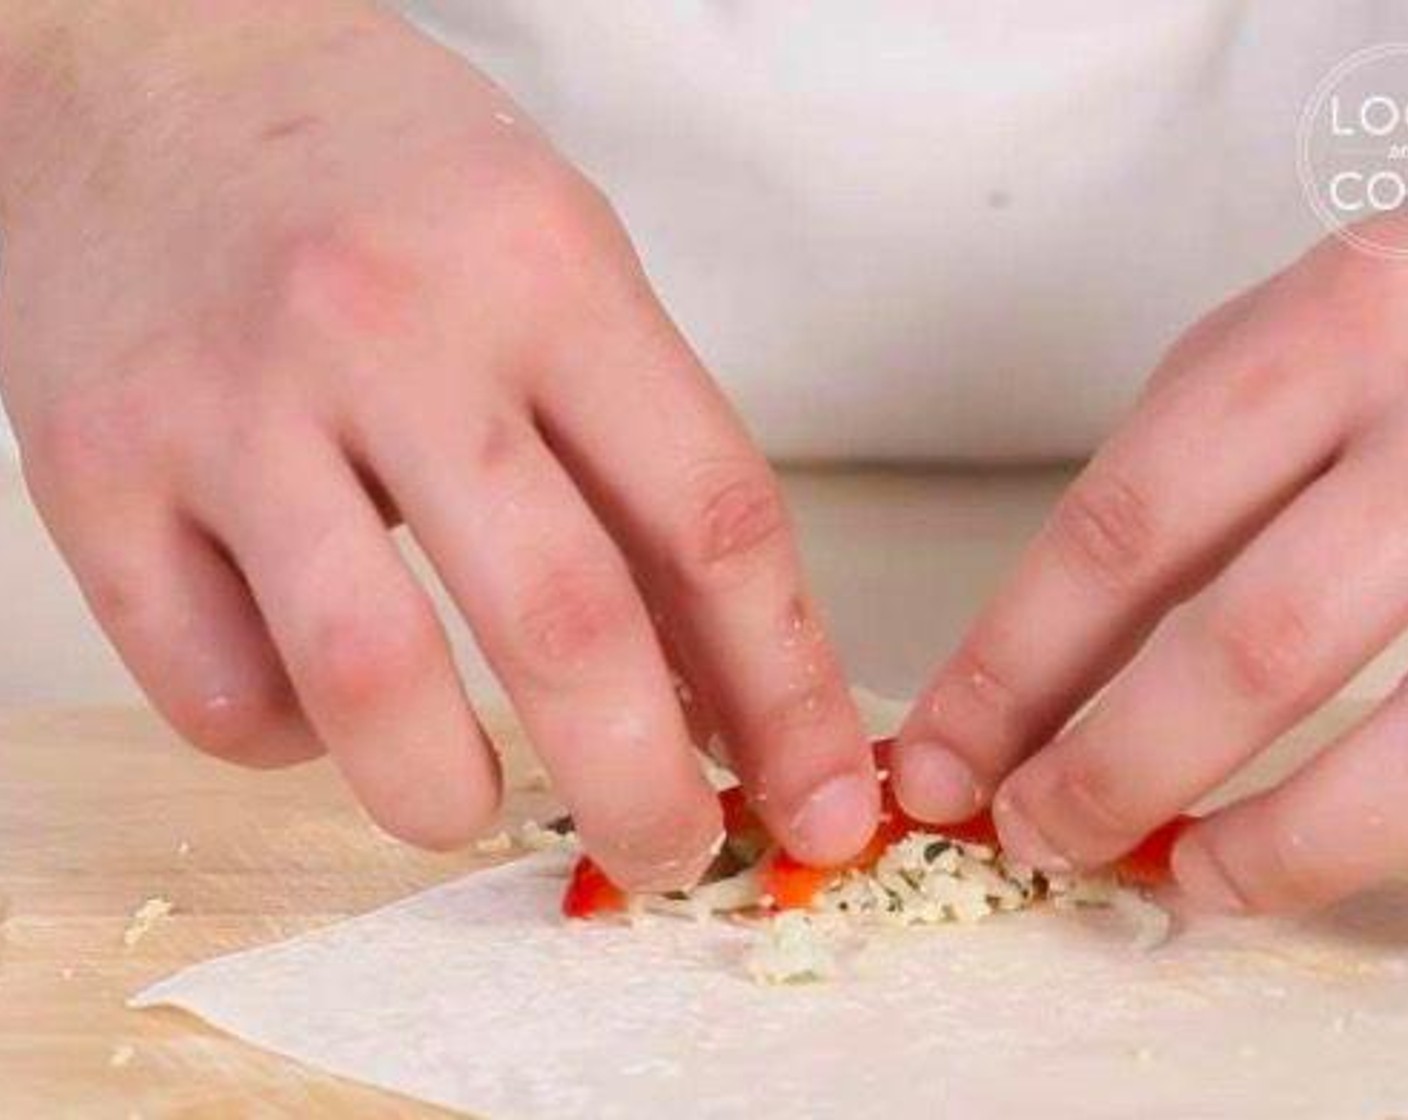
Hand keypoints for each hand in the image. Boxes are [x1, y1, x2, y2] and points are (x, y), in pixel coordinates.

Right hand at [0, 2, 877, 885]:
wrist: (142, 60)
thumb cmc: (380, 175)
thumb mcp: (554, 265)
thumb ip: (635, 467)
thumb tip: (711, 687)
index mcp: (543, 270)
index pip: (712, 518)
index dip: (785, 690)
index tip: (819, 800)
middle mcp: (390, 330)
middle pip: (561, 624)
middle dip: (641, 792)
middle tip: (668, 856)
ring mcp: (229, 403)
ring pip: (371, 686)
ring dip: (448, 797)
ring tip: (477, 806)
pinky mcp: (94, 470)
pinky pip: (212, 689)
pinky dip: (287, 741)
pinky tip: (318, 704)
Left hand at [895, 216, 1407, 913]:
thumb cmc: (1405, 328)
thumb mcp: (1277, 344)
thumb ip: (1175, 479)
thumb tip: (1046, 660)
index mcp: (1320, 338)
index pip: (1123, 531)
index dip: (1012, 668)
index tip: (940, 759)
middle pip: (1247, 646)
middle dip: (1113, 770)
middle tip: (1031, 832)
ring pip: (1388, 739)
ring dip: (1258, 841)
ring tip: (1167, 875)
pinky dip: (1354, 839)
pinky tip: (1280, 856)